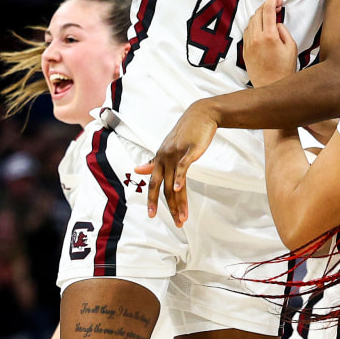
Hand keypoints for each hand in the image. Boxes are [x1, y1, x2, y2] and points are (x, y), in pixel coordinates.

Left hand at [140, 101, 219, 225]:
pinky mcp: (189, 150)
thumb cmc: (186, 132)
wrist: (201, 115)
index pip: (154, 184)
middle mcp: (165, 158)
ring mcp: (176, 154)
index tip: (151, 215)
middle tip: (175, 223)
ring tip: (183, 217)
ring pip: (174, 183)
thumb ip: (154, 160)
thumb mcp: (168, 147)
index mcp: (160, 159)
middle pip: (163, 187)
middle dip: (168, 208)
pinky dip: (180, 178)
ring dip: (179, 202)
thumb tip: (138, 168)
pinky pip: (183, 167)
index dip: (152, 200)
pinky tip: (179, 189)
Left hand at [243, 0, 297, 87]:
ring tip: (269, 16)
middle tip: (276, 6)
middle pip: (258, 13)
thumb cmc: (284, 69)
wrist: (271, 86)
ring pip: (251, 21)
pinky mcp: (245, 50)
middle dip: (267, 6)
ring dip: (260, 15)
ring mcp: (249, 44)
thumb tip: (277, 23)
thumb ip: (284, 31)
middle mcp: (256, 38)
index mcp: (270, 36)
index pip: (268, 11)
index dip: (272, 0)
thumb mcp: (292, 48)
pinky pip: (247, 31)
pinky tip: (261, 28)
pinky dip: (254, 25)